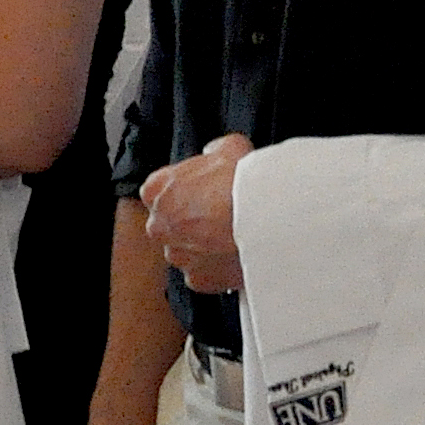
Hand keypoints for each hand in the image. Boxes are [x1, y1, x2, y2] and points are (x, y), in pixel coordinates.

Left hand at [141, 133, 252, 294]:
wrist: (266, 217)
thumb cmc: (243, 183)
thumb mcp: (230, 147)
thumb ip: (214, 151)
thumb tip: (216, 153)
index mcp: (157, 190)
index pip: (159, 192)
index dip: (185, 193)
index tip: (203, 193)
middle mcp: (160, 225)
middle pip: (171, 226)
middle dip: (192, 224)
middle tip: (221, 217)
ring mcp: (177, 254)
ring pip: (188, 252)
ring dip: (205, 248)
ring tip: (234, 238)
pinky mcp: (198, 278)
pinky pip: (205, 275)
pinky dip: (218, 269)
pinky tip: (238, 256)